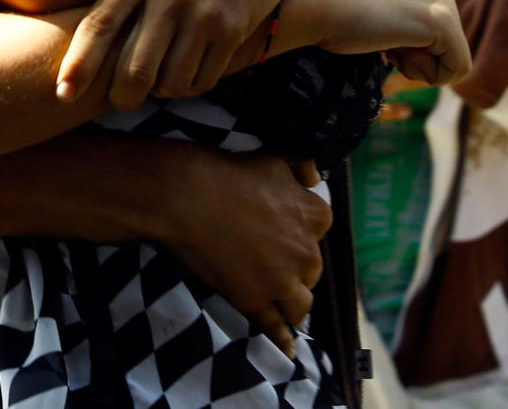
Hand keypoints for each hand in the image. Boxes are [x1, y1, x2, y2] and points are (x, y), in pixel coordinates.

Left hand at [58, 0, 300, 109]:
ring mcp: (202, 15)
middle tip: (119, 97)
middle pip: (131, 69)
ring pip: (168, 81)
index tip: (63, 91)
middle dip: (120, 93)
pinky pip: (203, 77)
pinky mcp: (233, 28)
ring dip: (159, 88)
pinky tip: (188, 72)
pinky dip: (192, 84)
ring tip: (156, 82)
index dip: (79, 63)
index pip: (99, 25)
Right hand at [167, 149, 330, 357]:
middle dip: (295, 265)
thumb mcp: (273, 158)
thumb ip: (300, 166)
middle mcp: (307, 253)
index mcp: (315, 216)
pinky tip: (288, 348)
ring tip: (274, 294)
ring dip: (291, 298)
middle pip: (312, 268)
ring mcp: (283, 282)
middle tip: (267, 254)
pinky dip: (283, 338)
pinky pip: (277, 328)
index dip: (299, 226)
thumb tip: (314, 177)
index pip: (320, 227)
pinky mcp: (256, 303)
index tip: (280, 224)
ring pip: (301, 303)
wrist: (188, 196)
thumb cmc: (229, 173)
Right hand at [287, 0, 470, 84]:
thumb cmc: (338, 19)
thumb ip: (404, 27)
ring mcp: (444, 3)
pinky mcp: (442, 22)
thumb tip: (416, 49)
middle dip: (417, 61)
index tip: (380, 34)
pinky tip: (395, 48)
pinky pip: (455, 70)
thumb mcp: (381, 20)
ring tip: (387, 41)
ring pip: (455, 64)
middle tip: (383, 40)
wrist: (318, 7)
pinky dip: (425, 74)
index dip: (409, 54)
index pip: (440, 44)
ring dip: (418, 67)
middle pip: (451, 53)